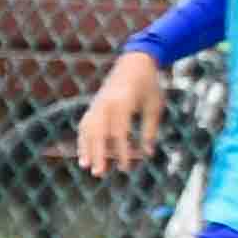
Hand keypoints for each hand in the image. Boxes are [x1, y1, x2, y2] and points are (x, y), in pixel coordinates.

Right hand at [74, 51, 168, 175]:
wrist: (135, 63)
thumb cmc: (149, 85)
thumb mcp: (155, 106)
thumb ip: (150, 130)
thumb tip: (148, 154)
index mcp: (122, 103)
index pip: (119, 132)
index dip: (122, 151)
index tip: (126, 168)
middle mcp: (105, 104)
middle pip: (98, 133)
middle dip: (98, 154)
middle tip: (100, 174)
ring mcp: (97, 104)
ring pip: (88, 130)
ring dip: (86, 149)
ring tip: (88, 167)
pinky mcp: (94, 106)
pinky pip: (85, 125)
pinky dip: (83, 140)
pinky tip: (84, 155)